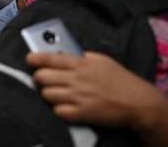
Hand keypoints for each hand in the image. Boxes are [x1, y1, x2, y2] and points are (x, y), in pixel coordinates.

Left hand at [27, 52, 166, 129]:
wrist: (138, 102)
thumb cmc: (120, 79)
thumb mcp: (101, 60)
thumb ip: (81, 56)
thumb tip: (61, 54)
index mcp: (81, 63)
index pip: (49, 58)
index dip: (35, 59)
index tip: (30, 60)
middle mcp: (76, 79)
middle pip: (41, 77)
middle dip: (40, 78)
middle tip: (46, 80)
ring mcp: (78, 97)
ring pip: (46, 94)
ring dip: (48, 94)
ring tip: (56, 94)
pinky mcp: (81, 114)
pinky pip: (57, 111)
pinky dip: (58, 109)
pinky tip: (65, 106)